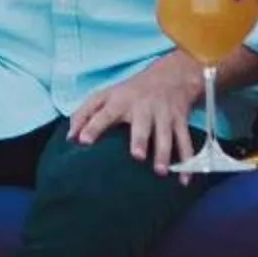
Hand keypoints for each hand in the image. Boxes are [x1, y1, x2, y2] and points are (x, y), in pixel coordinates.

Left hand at [69, 53, 208, 174]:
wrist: (171, 76)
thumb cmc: (130, 92)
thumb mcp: (105, 95)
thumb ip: (84, 114)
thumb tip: (69, 137)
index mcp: (120, 101)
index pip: (104, 113)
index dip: (92, 126)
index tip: (83, 141)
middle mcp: (143, 107)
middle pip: (142, 124)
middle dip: (140, 139)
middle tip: (137, 156)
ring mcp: (164, 114)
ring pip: (166, 134)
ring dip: (164, 153)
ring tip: (160, 171)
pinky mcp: (180, 121)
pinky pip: (186, 142)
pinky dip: (188, 162)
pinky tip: (184, 180)